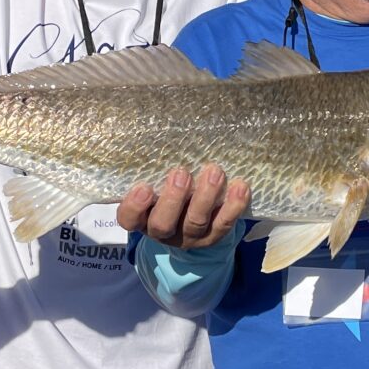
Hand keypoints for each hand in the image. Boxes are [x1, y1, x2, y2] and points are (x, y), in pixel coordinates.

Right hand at [116, 164, 249, 249]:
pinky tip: (240, 187)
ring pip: (196, 222)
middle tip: (181, 173)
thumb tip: (161, 133)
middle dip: (173, 199)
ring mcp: (189, 236)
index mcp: (142, 218)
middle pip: (163, 224)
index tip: (144, 187)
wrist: (190, 221)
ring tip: (214, 172)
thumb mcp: (153, 184)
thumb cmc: (165, 191)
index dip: (134, 206)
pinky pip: (224, 223)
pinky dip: (233, 206)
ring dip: (205, 197)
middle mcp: (163, 231)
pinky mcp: (213, 235)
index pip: (128, 218)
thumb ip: (152, 169)